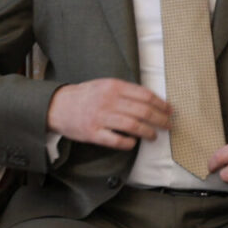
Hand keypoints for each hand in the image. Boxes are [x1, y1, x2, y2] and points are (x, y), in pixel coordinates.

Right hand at [47, 79, 170, 151]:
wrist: (58, 106)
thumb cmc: (86, 96)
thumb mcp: (105, 85)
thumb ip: (125, 91)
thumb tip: (151, 100)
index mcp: (114, 86)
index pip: (145, 95)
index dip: (161, 104)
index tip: (169, 110)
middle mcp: (108, 101)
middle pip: (143, 111)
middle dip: (160, 119)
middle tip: (168, 125)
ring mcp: (101, 118)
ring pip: (133, 126)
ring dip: (148, 132)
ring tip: (154, 135)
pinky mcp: (93, 133)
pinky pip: (117, 140)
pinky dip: (129, 143)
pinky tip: (134, 143)